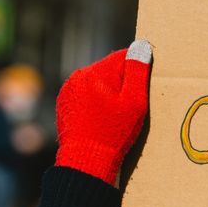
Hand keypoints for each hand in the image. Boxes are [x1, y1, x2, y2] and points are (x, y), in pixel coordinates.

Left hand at [55, 40, 151, 185]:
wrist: (86, 161)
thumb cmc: (114, 133)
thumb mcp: (134, 102)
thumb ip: (138, 71)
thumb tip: (142, 45)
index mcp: (96, 72)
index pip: (124, 56)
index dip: (137, 71)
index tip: (142, 90)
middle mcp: (79, 76)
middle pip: (110, 69)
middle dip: (122, 83)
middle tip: (129, 107)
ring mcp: (69, 90)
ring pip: (98, 82)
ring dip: (108, 92)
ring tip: (115, 115)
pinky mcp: (65, 103)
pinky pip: (86, 94)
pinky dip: (96, 102)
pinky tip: (102, 119)